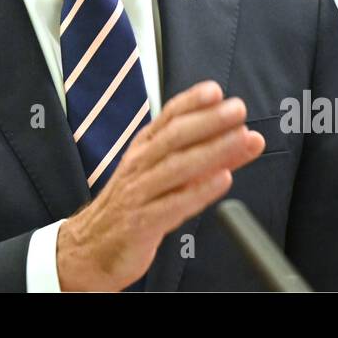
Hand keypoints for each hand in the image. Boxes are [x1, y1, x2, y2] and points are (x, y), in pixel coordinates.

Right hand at [55, 80, 264, 290]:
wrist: (92, 247)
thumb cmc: (134, 204)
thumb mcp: (165, 174)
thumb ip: (205, 157)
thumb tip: (245, 139)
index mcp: (144, 147)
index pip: (168, 117)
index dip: (191, 101)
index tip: (216, 90)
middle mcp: (140, 164)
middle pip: (174, 137)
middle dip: (208, 120)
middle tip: (237, 110)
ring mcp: (139, 193)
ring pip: (176, 167)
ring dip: (212, 150)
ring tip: (240, 139)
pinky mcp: (142, 223)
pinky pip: (173, 204)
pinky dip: (200, 191)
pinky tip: (223, 180)